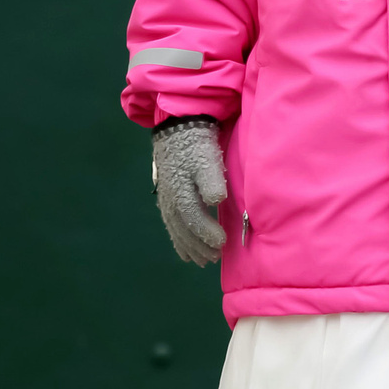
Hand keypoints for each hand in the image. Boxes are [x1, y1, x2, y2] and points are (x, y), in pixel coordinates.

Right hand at [152, 117, 227, 265]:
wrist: (178, 128)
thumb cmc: (196, 146)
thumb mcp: (206, 159)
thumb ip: (211, 180)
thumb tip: (216, 200)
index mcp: (181, 193)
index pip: (193, 219)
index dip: (206, 233)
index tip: (222, 243)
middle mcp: (170, 200)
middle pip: (184, 229)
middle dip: (198, 246)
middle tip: (213, 259)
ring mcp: (166, 199)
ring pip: (176, 230)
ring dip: (189, 246)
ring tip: (202, 260)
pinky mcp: (167, 197)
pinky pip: (171, 224)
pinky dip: (178, 239)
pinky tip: (185, 251)